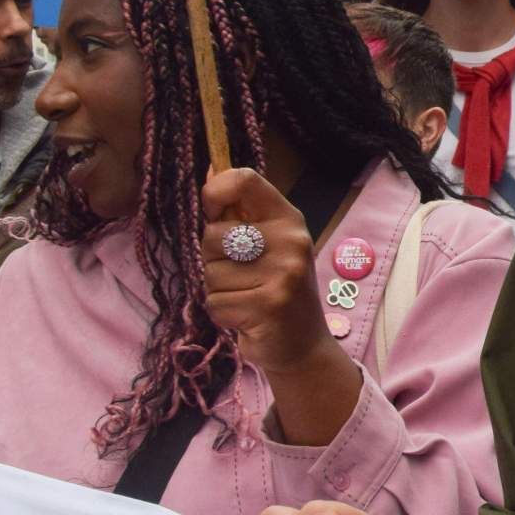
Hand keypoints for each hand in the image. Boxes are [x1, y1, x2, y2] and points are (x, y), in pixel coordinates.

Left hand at [200, 169, 329, 374]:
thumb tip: (211, 169)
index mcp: (288, 218)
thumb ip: (240, 213)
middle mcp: (289, 240)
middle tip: (243, 276)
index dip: (215, 191)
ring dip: (219, 290)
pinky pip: (215, 302)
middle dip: (214, 259)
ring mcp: (282, 273)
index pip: (245, 180)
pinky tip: (247, 316)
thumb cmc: (278, 287)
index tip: (213, 211)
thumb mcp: (268, 244)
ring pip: (210, 272)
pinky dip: (223, 314)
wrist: (304, 345)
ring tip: (246, 297)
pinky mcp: (268, 304)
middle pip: (212, 234)